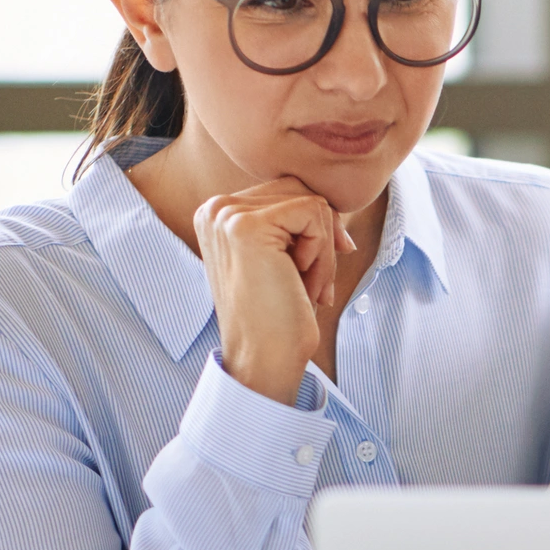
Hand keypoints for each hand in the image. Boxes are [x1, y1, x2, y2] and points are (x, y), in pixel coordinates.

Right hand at [193, 178, 358, 403]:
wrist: (264, 358)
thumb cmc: (280, 313)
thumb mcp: (284, 255)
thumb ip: (294, 220)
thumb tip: (335, 202)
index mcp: (218, 213)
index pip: (288, 191)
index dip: (316, 229)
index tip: (315, 273)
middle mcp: (215, 208)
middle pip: (301, 191)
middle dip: (322, 239)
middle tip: (312, 285)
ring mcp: (226, 215)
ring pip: (312, 203)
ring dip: (323, 250)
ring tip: (307, 286)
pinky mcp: (246, 226)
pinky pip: (315, 214)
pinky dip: (323, 254)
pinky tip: (304, 284)